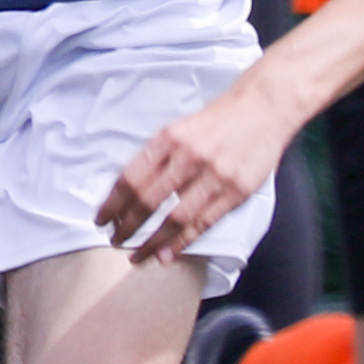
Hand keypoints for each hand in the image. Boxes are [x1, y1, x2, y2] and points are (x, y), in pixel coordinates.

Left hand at [97, 77, 297, 265]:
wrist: (263, 107)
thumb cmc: (215, 121)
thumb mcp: (177, 128)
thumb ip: (156, 157)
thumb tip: (127, 192)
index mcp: (167, 139)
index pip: (130, 178)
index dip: (112, 203)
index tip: (101, 220)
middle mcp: (189, 156)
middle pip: (148, 200)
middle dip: (127, 226)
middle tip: (114, 240)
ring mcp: (214, 175)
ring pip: (175, 218)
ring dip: (152, 242)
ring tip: (137, 256)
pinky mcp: (236, 191)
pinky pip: (203, 223)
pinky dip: (182, 242)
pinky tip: (167, 254)